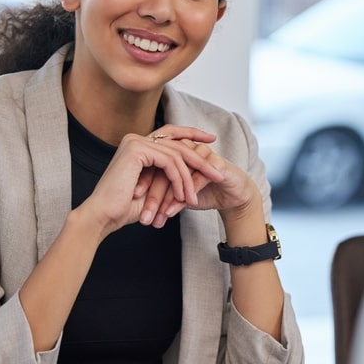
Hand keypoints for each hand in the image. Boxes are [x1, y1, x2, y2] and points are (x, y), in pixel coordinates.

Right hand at [79, 125, 222, 235]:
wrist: (103, 216)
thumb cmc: (123, 208)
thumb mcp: (153, 189)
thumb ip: (167, 177)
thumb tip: (192, 176)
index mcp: (138, 145)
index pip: (170, 134)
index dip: (192, 135)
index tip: (211, 140)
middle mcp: (136, 139)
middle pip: (177, 143)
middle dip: (200, 158)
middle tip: (218, 171)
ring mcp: (136, 142)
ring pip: (176, 155)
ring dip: (190, 178)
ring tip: (197, 197)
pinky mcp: (137, 149)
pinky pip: (169, 162)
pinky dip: (179, 180)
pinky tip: (184, 195)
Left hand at [139, 136, 257, 227]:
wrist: (232, 197)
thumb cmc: (202, 193)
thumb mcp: (176, 193)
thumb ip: (159, 190)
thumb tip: (134, 200)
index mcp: (175, 149)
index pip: (153, 163)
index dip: (143, 181)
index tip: (131, 201)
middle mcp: (187, 147)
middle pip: (163, 169)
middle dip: (153, 195)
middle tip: (144, 215)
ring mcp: (201, 153)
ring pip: (178, 174)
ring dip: (167, 197)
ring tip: (158, 216)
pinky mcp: (215, 163)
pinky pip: (196, 178)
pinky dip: (183, 195)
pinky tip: (174, 210)